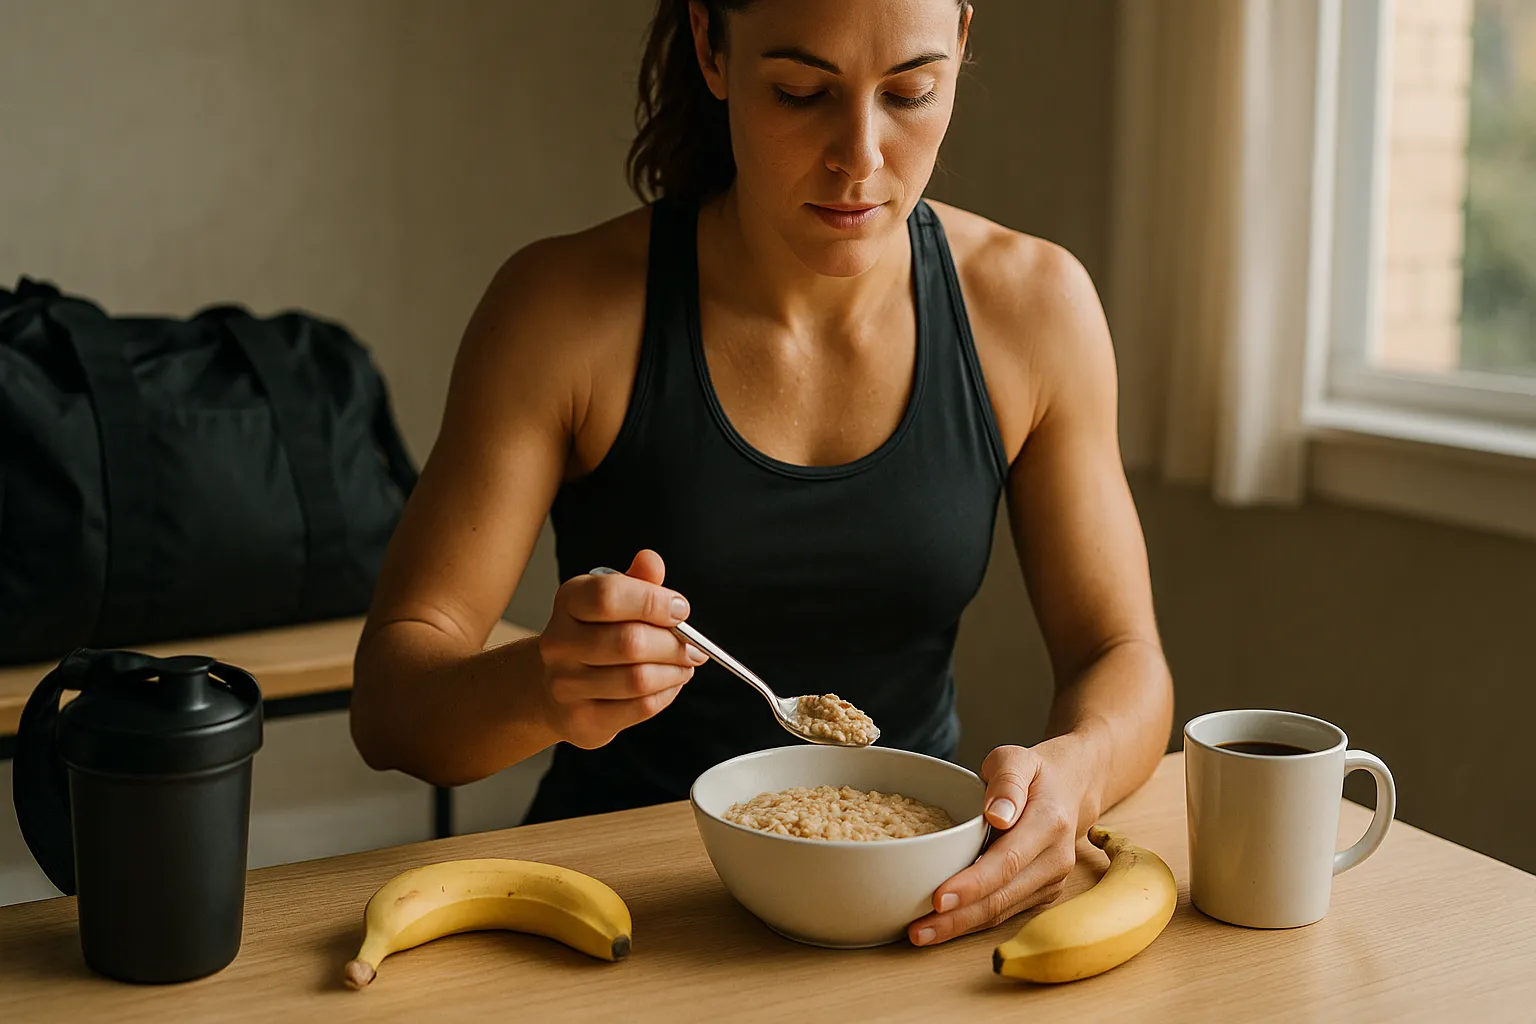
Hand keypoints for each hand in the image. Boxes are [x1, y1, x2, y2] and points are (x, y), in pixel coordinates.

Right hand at [536, 549, 706, 748]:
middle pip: (629, 642)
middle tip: (695, 646)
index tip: (681, 610)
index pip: (608, 596)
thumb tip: (651, 561)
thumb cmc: (595, 634)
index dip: (653, 601)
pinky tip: (670, 684)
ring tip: (685, 664)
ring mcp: (565, 685)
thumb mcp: (614, 600)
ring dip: (675, 671)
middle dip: (674, 644)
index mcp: (568, 601)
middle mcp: (559, 642)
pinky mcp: (581, 719)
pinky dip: (666, 694)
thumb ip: (638, 581)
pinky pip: (640, 708)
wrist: (554, 686)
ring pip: (638, 679)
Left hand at [907, 738, 1099, 945]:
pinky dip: (973, 922)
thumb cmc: (1034, 773)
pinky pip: (1005, 911)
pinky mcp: (1042, 893)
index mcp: (1049, 822)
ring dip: (961, 927)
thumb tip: (997, 815)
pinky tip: (943, 926)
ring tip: (921, 934)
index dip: (972, 883)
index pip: (1007, 860)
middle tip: (917, 930)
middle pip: (1002, 896)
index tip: (938, 898)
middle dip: (958, 918)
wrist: (1071, 788)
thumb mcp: (1017, 758)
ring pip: (1003, 911)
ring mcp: (1052, 880)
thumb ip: (1006, 781)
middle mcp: (1055, 858)